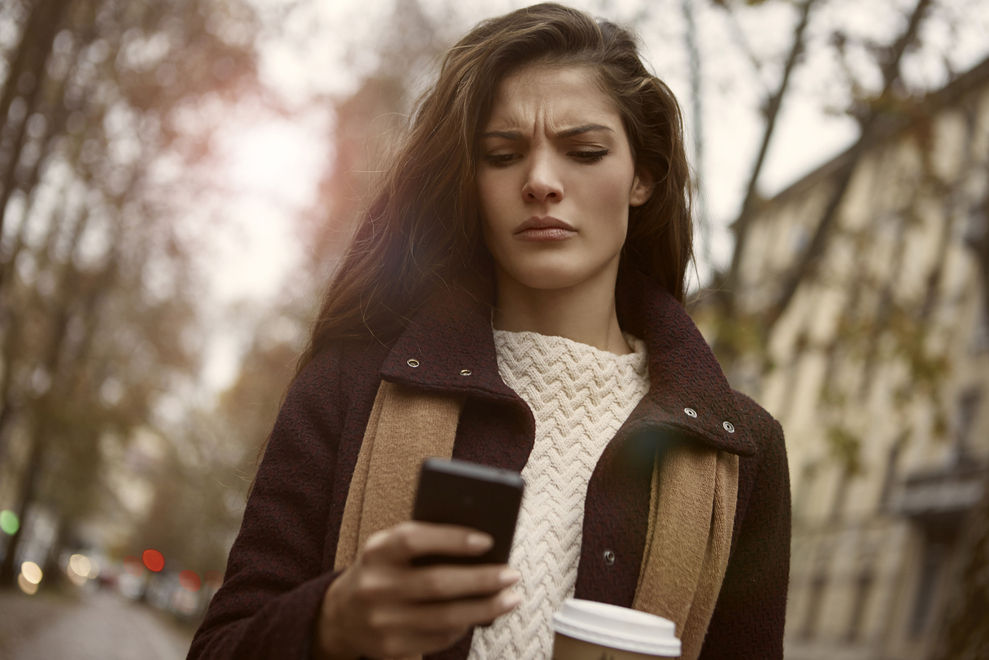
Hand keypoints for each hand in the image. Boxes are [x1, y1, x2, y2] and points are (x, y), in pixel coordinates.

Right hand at [314, 521, 521, 658]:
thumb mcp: (391, 549)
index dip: (451, 538)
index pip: (413, 539)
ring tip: (512, 597)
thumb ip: (425, 543)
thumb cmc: (384, 570)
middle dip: (481, 580)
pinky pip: (439, 637)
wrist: (342, 615)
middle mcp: (374, 586)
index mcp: (375, 551)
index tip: (487, 540)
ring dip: (485, 608)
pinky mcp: (390, 648)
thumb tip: (483, 546)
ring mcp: (381, 621)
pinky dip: (465, 625)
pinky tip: (483, 614)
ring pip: (444, 617)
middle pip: (436, 583)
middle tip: (512, 574)